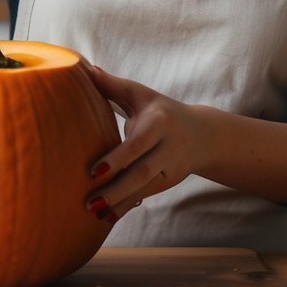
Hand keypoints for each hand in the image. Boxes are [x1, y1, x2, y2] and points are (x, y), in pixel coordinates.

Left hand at [84, 66, 205, 224]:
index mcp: (159, 122)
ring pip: (145, 188)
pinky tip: (108, 218)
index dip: (117, 158)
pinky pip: (147, 195)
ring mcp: (172, 166)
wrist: (203, 134)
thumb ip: (112, 85)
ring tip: (94, 213)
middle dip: (116, 189)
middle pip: (142, 172)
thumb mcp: (140, 94)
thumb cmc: (160, 109)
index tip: (94, 171)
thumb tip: (83, 68)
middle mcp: (169, 146)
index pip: (137, 144)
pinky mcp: (171, 182)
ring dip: (120, 202)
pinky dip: (128, 206)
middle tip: (89, 202)